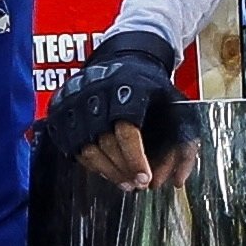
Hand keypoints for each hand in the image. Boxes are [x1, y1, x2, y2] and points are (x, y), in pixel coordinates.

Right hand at [44, 26, 193, 191]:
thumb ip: (185, 143)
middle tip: (137, 185)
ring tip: (125, 182)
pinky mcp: (61, 110)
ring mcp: (75, 100)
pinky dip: (91, 164)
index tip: (145, 179)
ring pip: (86, 148)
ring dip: (108, 171)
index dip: (135, 159)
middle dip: (123, 169)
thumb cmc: (152, 88)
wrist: (123, 60)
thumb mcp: (177, 106)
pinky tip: (108, 169)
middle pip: (106, 142)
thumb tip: (178, 181)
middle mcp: (96, 90)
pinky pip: (72, 147)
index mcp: (127, 85)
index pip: (127, 129)